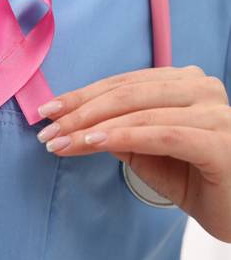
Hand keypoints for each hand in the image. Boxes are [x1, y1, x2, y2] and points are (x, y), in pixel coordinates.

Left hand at [36, 65, 230, 242]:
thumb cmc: (192, 176)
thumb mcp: (145, 149)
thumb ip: (116, 128)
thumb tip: (71, 120)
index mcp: (182, 82)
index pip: (121, 84)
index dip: (80, 96)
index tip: (47, 111)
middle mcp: (201, 88)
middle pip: (125, 94)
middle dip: (79, 112)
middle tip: (46, 130)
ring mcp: (214, 112)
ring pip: (138, 112)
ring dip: (91, 127)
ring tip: (59, 142)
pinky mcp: (219, 141)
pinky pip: (160, 134)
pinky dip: (123, 136)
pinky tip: (92, 142)